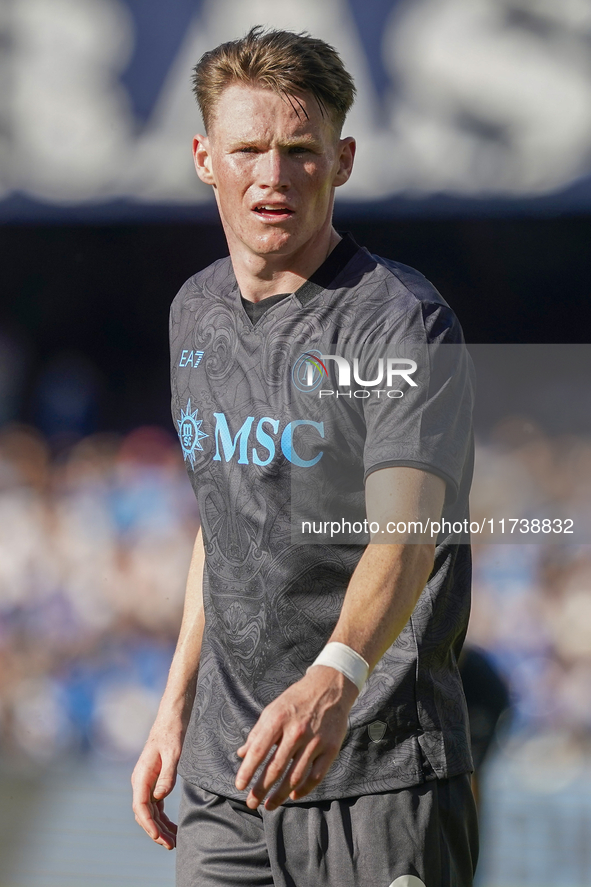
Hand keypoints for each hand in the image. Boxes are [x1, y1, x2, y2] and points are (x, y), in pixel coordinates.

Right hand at [131, 719, 183, 849]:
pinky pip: (155, 805)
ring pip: (149, 812)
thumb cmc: (172, 732)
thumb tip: (160, 798)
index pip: (140, 806)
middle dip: (155, 831)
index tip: (158, 837)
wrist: (172, 717)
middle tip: (171, 845)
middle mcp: (141, 781)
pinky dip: (162, 818)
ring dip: (160, 827)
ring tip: (173, 841)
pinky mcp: (154, 781)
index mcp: (141, 775)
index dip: (148, 824)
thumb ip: (167, 775)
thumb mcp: (173, 752)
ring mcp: (146, 782)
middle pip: (144, 813)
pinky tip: (172, 827)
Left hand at [235, 666, 357, 810]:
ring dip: (280, 795)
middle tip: (251, 803)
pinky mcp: (331, 748)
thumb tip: (241, 754)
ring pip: (295, 777)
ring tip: (269, 805)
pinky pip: (316, 776)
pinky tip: (293, 796)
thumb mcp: (273, 709)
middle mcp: (297, 731)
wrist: (330, 686)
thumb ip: (257, 733)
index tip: (240, 786)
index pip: (259, 751)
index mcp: (278, 719)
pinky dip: (304, 790)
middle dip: (261, 789)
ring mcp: (315, 741)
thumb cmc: (296, 699)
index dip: (247, 771)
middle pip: (275, 768)